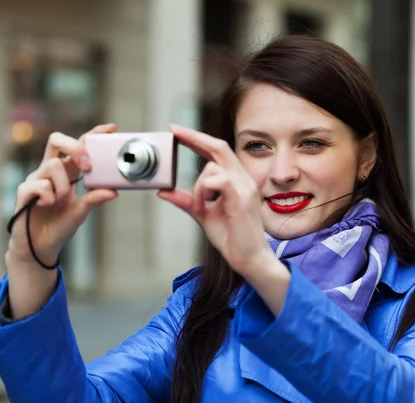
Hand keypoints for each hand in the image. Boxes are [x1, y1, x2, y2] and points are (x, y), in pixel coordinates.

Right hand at [7, 124, 118, 265]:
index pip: (78, 147)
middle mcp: (50, 171)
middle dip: (73, 146)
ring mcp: (35, 179)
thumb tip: (114, 191)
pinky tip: (46, 206)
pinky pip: (39, 185)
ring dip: (62, 186)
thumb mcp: (82, 211)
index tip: (110, 128)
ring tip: (60, 202)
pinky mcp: (23, 191)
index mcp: (66, 173)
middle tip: (86, 164)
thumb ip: (95, 199)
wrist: (41, 248)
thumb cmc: (60, 226)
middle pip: (56, 140)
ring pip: (53, 166)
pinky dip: (48, 197)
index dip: (92, 135)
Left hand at [157, 125, 272, 276]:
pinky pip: (219, 181)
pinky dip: (204, 191)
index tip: (178, 132)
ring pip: (212, 167)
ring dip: (198, 186)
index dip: (198, 139)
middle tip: (174, 132)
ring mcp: (245, 187)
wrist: (250, 259)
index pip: (218, 151)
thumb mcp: (203, 215)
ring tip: (199, 206)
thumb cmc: (232, 238)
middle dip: (195, 137)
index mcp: (236, 181)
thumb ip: (186, 201)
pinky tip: (204, 206)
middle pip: (219, 146)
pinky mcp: (242, 198)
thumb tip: (164, 192)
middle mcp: (243, 179)